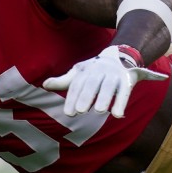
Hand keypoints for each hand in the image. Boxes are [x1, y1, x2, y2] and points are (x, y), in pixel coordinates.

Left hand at [43, 45, 167, 117]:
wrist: (118, 56)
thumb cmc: (93, 70)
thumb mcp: (78, 73)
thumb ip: (64, 81)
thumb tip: (44, 85)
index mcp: (84, 70)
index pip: (77, 85)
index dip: (72, 98)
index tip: (69, 113)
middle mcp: (98, 71)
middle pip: (91, 84)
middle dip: (86, 97)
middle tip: (80, 111)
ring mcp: (113, 75)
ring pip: (108, 87)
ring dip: (104, 98)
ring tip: (98, 111)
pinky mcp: (127, 80)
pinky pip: (125, 92)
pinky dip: (121, 103)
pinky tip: (117, 115)